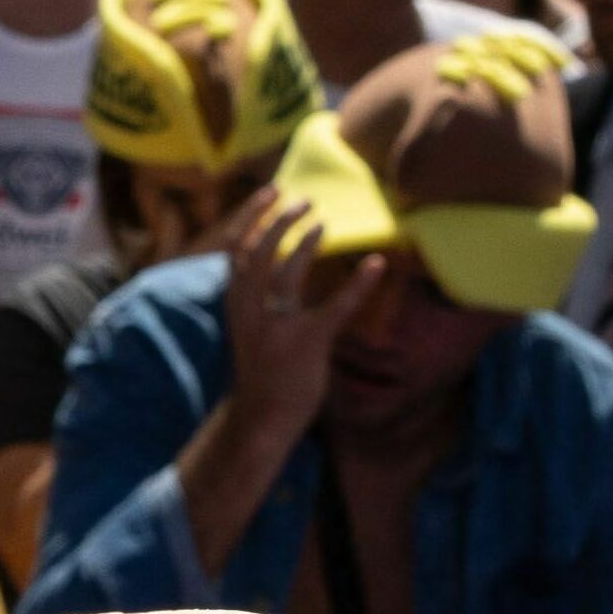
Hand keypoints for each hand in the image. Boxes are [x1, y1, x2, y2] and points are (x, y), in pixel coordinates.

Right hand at [218, 197, 382, 442]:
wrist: (261, 421)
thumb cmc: (262, 374)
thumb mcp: (251, 331)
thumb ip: (261, 300)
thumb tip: (281, 268)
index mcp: (236, 305)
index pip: (237, 249)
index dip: (253, 216)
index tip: (271, 192)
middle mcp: (252, 310)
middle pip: (259, 251)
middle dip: (280, 221)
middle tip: (305, 202)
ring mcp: (278, 326)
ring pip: (288, 271)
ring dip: (305, 242)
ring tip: (323, 223)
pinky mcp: (308, 342)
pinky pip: (337, 306)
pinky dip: (359, 283)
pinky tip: (376, 264)